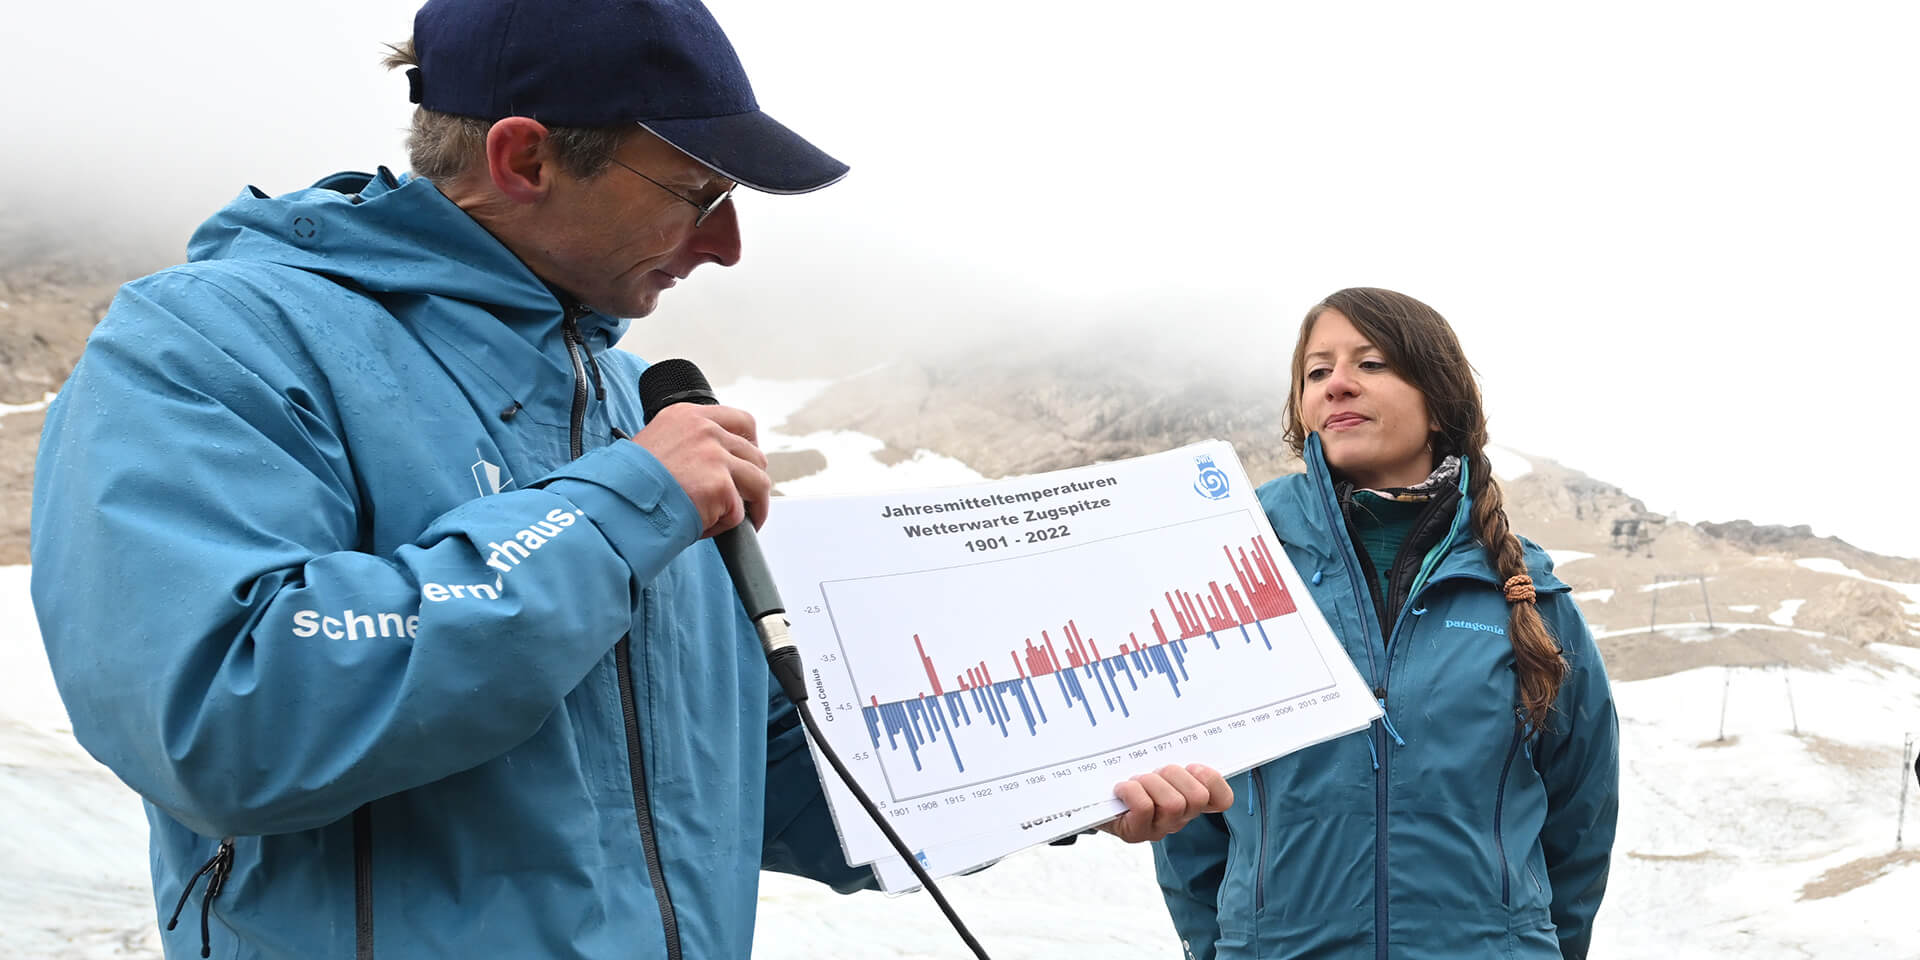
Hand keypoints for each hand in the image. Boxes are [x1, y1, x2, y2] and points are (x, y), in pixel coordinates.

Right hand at [630, 403, 769, 538]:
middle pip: (755, 454)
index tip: (748, 462)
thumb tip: (715, 464)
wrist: (615, 503)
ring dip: (752, 505)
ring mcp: (715, 456)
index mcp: (688, 415)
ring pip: (758, 482)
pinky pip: (739, 512)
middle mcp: (704, 430)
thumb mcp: (656, 445)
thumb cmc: (628, 483)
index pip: (741, 421)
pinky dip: (726, 526)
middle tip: (742, 499)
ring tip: (736, 520)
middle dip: (752, 480)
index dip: (750, 445)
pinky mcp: (720, 485)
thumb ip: (688, 445)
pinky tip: (705, 527)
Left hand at [1099, 763, 1232, 843]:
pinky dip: (1131, 791)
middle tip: (1156, 771)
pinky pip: (1145, 808)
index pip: (1223, 799)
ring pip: (1173, 804)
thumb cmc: (1131, 775)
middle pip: (1197, 797)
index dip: (1212, 780)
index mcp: (1192, 800)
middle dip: (1174, 774)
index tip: (1192, 766)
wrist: (1094, 797)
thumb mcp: (1157, 763)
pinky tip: (1122, 788)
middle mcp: (1180, 818)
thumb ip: (1175, 754)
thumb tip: (1182, 729)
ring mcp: (1159, 829)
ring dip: (1152, 783)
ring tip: (1138, 780)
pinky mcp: (1136, 833)